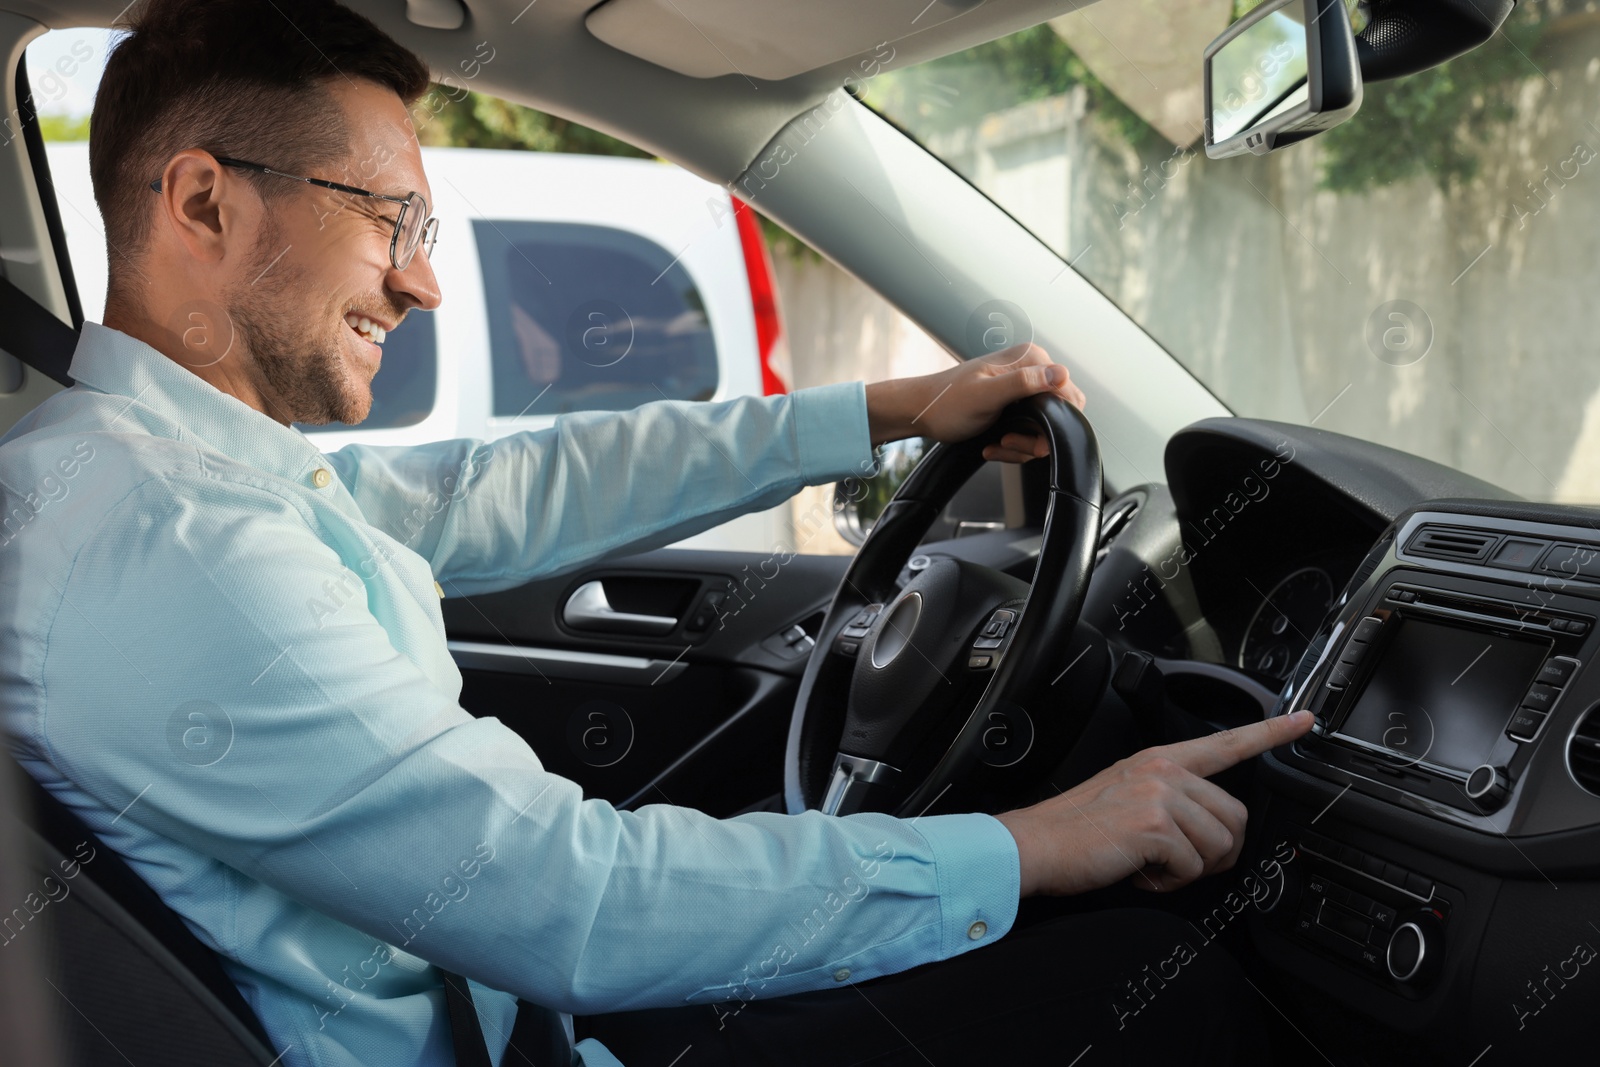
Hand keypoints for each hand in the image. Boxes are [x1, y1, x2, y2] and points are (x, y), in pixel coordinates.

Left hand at [863, 343, 1086, 462]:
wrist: (923, 413)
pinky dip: (1014, 446)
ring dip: (1023, 446)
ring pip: (1044, 428)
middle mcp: (1032, 371)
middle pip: (1060, 415)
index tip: (1031, 438)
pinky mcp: (1017, 406)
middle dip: (1037, 438)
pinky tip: (993, 446)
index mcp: (1030, 360)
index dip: (1056, 423)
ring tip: (997, 444)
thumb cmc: (947, 404)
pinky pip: (1030, 433)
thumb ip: (1023, 382)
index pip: (1069, 394)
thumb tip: (1061, 373)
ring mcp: (1024, 389)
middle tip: (1009, 443)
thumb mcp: (985, 395)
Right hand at [994, 711, 1314, 896]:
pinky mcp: (1155, 825)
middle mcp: (1163, 770)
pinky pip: (1193, 867)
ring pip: (1219, 846)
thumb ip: (1171, 801)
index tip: (1303, 720)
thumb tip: (1209, 832)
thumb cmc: (1075, 831)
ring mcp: (1160, 794)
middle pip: (1235, 818)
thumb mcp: (1127, 798)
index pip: (1226, 743)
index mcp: (1159, 760)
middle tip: (1176, 862)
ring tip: (1149, 864)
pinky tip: (1139, 871)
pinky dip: (1169, 882)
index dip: (1271, 733)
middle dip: (1215, 852)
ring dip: (1189, 870)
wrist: (1035, 845)